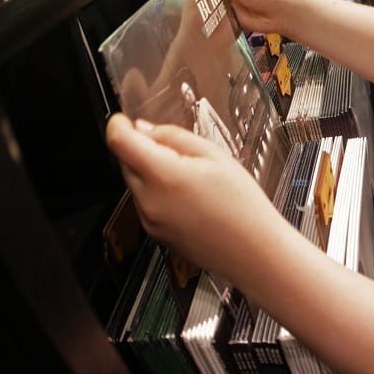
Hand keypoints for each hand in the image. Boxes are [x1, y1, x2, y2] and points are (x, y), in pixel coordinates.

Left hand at [105, 113, 276, 282]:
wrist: (254, 252)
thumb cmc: (242, 206)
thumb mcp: (215, 155)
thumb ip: (174, 136)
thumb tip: (145, 130)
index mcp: (163, 175)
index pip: (119, 142)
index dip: (119, 125)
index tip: (125, 121)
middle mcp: (149, 201)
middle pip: (126, 162)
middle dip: (143, 150)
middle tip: (180, 152)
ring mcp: (150, 221)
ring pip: (136, 184)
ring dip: (152, 173)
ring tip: (193, 180)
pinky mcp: (155, 234)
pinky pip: (147, 204)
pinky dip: (160, 194)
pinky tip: (191, 198)